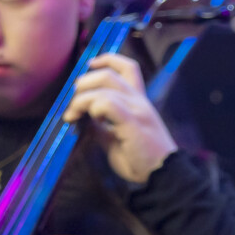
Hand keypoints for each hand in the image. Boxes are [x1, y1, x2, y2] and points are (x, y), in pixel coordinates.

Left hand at [62, 53, 177, 182]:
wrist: (163, 175)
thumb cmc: (140, 158)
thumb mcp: (115, 137)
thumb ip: (101, 124)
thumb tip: (82, 116)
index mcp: (138, 101)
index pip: (128, 67)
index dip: (107, 60)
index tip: (90, 65)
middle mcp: (139, 100)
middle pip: (108, 74)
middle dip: (83, 84)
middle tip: (72, 105)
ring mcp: (137, 110)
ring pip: (105, 87)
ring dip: (82, 99)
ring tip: (73, 116)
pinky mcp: (133, 122)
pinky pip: (108, 103)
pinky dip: (94, 108)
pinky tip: (93, 121)